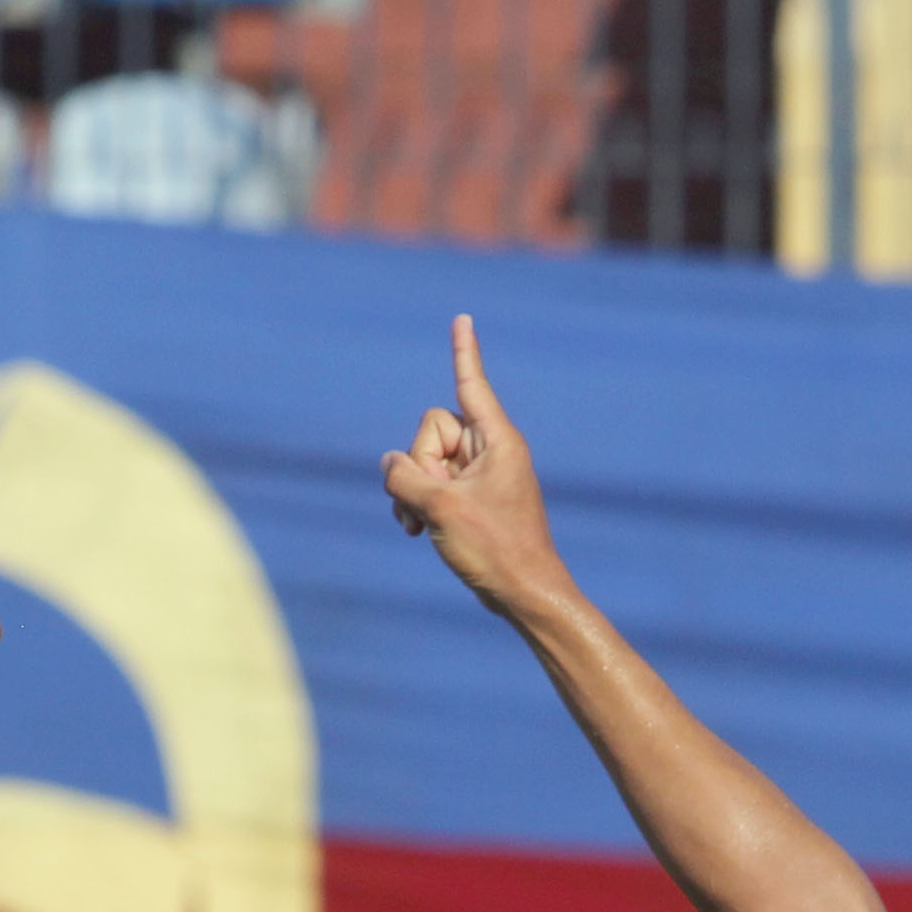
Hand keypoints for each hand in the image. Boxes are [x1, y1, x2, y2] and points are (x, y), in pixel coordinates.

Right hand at [382, 314, 567, 615]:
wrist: (523, 593)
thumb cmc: (495, 549)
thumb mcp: (440, 508)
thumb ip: (405, 477)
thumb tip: (388, 463)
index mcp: (496, 441)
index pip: (471, 385)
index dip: (464, 353)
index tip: (463, 318)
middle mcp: (488, 451)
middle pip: (431, 431)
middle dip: (419, 465)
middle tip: (432, 503)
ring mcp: (478, 475)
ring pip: (425, 461)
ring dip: (413, 491)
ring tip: (421, 525)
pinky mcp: (469, 498)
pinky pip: (431, 484)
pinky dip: (419, 504)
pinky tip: (417, 531)